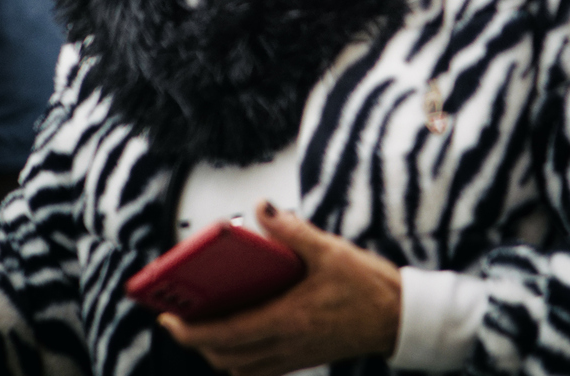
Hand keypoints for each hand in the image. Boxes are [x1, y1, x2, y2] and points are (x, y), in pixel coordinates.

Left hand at [158, 201, 400, 375]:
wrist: (399, 317)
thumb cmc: (367, 285)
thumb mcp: (328, 249)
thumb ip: (291, 230)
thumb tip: (261, 209)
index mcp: (289, 318)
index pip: (227, 333)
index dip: (192, 330)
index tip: (170, 315)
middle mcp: (287, 344)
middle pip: (225, 355)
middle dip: (195, 340)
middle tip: (177, 317)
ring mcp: (295, 355)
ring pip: (240, 366)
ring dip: (215, 351)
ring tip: (200, 326)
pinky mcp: (304, 357)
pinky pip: (260, 368)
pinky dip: (239, 358)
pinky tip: (237, 337)